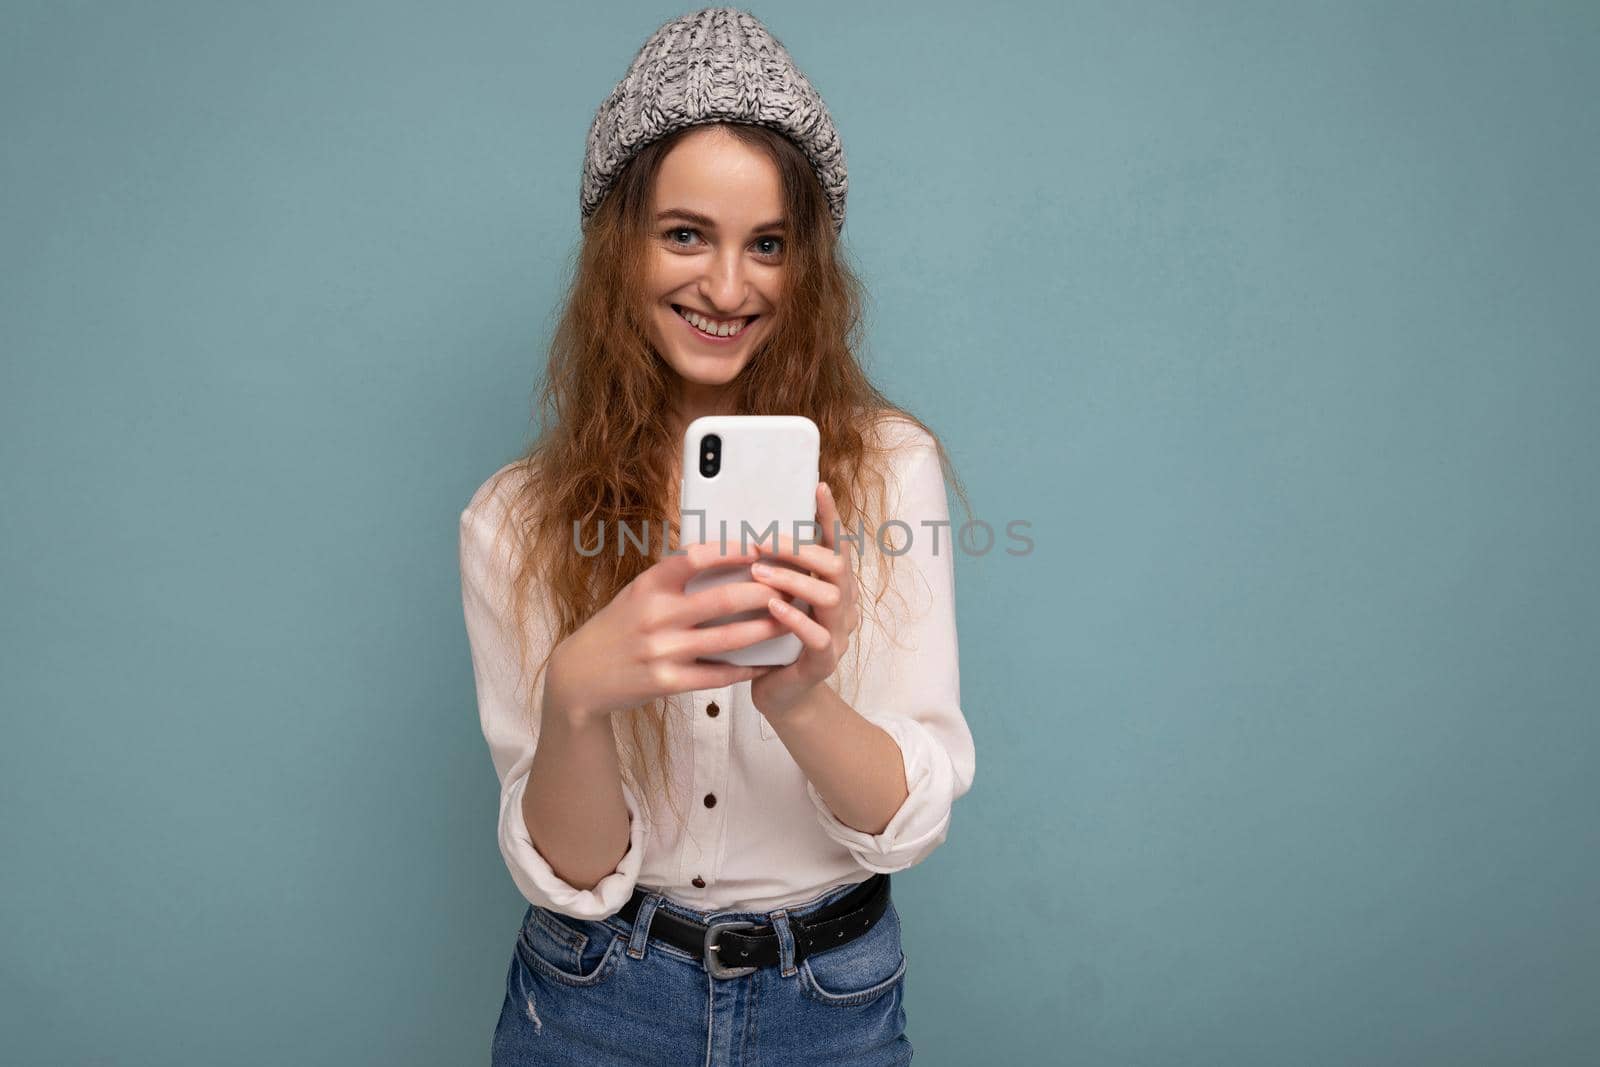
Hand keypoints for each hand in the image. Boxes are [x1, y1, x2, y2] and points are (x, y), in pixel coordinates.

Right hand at [543, 541, 788, 725]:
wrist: (580, 676)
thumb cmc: (617, 628)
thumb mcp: (636, 593)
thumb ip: (672, 578)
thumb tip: (721, 555)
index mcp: (648, 585)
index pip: (694, 557)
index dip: (730, 550)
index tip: (759, 546)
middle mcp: (654, 616)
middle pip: (722, 600)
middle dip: (763, 593)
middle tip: (791, 586)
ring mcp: (661, 651)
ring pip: (727, 639)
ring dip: (764, 630)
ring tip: (790, 621)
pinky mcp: (666, 683)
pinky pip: (716, 675)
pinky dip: (745, 669)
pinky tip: (766, 663)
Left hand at [748, 481, 860, 720]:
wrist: (781, 694)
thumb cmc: (772, 641)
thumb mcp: (773, 598)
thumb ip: (772, 570)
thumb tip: (744, 532)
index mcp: (833, 586)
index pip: (837, 544)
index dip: (829, 516)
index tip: (817, 487)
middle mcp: (843, 606)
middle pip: (837, 565)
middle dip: (800, 550)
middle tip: (763, 541)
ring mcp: (838, 635)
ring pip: (832, 597)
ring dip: (794, 580)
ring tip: (760, 574)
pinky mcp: (824, 662)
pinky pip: (818, 637)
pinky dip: (795, 619)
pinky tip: (773, 609)